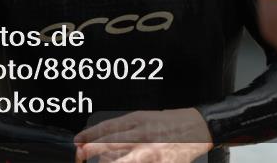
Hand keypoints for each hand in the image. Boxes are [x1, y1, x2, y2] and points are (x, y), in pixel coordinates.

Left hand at [73, 108, 212, 162]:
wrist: (197, 127)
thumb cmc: (170, 123)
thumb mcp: (146, 119)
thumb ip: (126, 129)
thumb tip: (105, 140)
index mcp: (138, 120)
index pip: (108, 127)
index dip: (90, 135)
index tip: (78, 141)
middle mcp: (142, 135)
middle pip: (112, 143)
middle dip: (92, 149)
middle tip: (80, 154)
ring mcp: (151, 151)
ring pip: (123, 160)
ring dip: (109, 162)